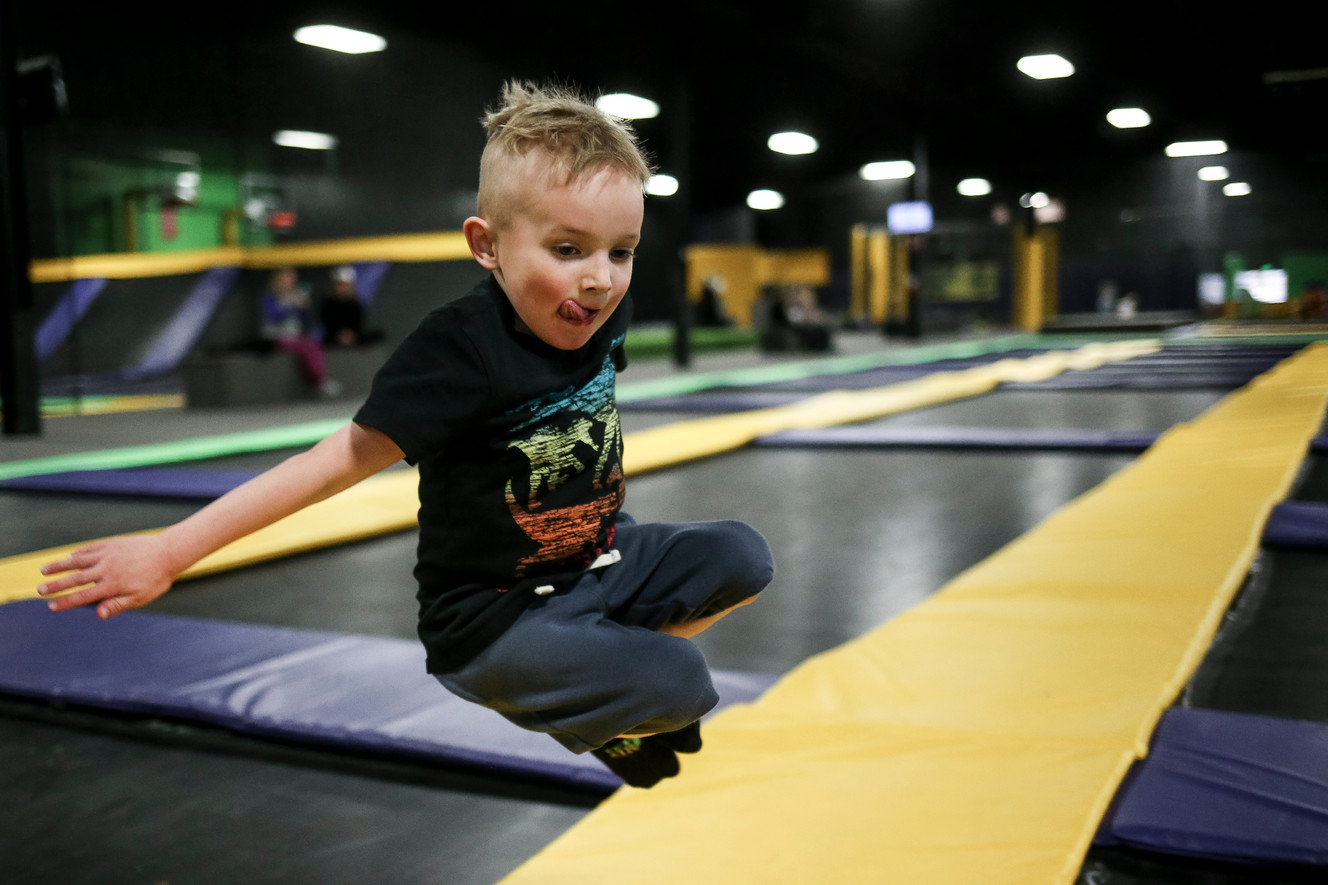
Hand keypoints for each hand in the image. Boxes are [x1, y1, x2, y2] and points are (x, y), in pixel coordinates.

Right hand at [38, 534, 178, 618]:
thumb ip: (117, 605)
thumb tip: (97, 614)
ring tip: (44, 570)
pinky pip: (90, 549)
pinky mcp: (111, 543)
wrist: (169, 552)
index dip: (66, 602)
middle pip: (75, 578)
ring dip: (60, 565)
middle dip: (56, 585)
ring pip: (78, 560)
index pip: (83, 596)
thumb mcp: (140, 597)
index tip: (51, 606)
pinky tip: (70, 557)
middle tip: (39, 590)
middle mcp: (106, 569)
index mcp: (112, 585)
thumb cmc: (156, 579)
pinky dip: (78, 554)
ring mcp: (107, 554)